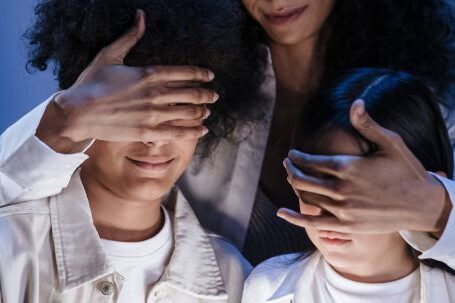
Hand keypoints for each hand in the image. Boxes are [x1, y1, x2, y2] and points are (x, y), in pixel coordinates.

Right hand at [36, 9, 216, 152]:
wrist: (78, 112)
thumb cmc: (91, 83)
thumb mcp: (109, 55)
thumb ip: (130, 37)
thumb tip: (141, 16)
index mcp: (148, 73)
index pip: (184, 72)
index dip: (201, 74)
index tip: (210, 76)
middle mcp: (156, 93)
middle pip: (191, 93)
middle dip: (206, 94)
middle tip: (214, 96)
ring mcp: (154, 114)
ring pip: (188, 112)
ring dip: (202, 111)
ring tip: (208, 111)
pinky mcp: (149, 132)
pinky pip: (178, 132)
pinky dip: (194, 131)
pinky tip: (203, 130)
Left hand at [279, 99, 451, 235]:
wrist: (422, 205)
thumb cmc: (407, 171)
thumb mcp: (390, 143)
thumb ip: (367, 125)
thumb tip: (356, 102)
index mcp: (348, 167)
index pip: (311, 161)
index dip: (297, 157)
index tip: (292, 154)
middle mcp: (341, 189)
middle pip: (303, 179)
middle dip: (291, 169)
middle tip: (287, 164)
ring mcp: (343, 210)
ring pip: (306, 197)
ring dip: (294, 186)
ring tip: (291, 178)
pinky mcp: (346, 226)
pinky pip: (314, 223)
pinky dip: (295, 218)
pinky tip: (282, 213)